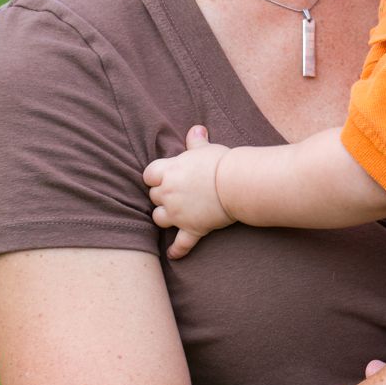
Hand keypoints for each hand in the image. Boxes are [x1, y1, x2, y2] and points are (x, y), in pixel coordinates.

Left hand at [143, 126, 235, 257]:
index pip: (149, 174)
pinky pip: (181, 244)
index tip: (164, 176)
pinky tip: (172, 255)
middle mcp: (168, 193)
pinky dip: (177, 250)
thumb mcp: (206, 148)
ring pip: (159, 218)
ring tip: (172, 215)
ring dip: (164, 217)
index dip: (155, 176)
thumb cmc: (221, 162)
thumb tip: (196, 129)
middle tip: (175, 193)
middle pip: (153, 196)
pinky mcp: (192, 228)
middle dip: (161, 195)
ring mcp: (178, 213)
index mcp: (169, 171)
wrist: (236, 184)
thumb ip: (196, 140)